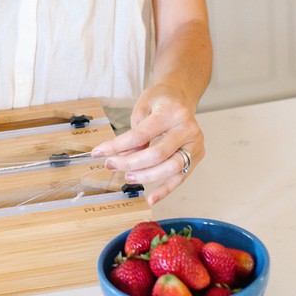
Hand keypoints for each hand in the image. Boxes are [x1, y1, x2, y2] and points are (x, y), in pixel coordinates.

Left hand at [91, 84, 204, 205]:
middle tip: (111, 165)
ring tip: (128, 177)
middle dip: (130, 163)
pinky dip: (166, 190)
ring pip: (171, 168)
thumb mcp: (142, 108)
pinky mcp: (196, 156)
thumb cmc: (160, 101)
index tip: (99, 153)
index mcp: (172, 113)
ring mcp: (195, 144)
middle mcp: (187, 129)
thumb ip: (134, 134)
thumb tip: (124, 159)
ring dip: (146, 176)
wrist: (181, 97)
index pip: (140, 135)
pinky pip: (181, 177)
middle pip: (156, 154)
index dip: (117, 146)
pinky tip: (151, 199)